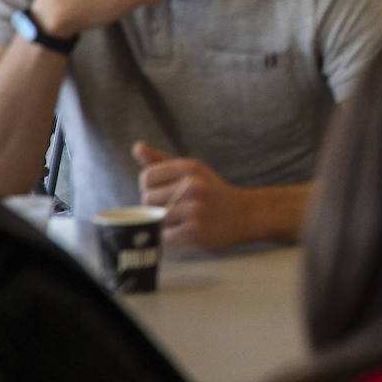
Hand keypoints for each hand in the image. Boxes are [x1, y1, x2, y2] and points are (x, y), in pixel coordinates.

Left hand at [134, 141, 251, 251]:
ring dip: (162, 222)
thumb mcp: (191, 170)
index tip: (163, 192)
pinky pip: (164, 235)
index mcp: (190, 167)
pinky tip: (183, 230)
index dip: (150, 187)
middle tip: (173, 208)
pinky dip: (169, 235)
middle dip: (155, 206)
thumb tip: (136, 146)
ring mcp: (194, 208)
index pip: (147, 177)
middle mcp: (193, 185)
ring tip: (178, 219)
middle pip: (147, 199)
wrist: (244, 214)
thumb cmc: (211, 191)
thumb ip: (161, 160)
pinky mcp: (194, 230)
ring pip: (155, 218)